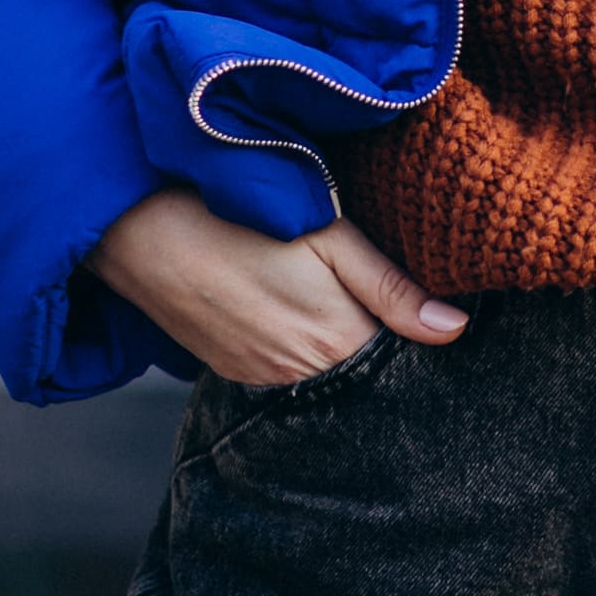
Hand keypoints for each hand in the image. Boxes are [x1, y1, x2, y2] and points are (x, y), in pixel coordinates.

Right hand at [84, 188, 469, 386]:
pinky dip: (299, 350)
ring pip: (321, 373)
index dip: (417, 339)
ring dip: (335, 347)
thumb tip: (456, 329)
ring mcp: (259, 378)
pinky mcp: (230, 371)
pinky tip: (296, 312)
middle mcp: (298, 377)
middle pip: (360, 372)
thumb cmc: (240, 218)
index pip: (399, 363)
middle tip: (384, 303)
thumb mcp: (329, 236)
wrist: (140, 230)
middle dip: (379, 346)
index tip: (432, 316)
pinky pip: (283, 373)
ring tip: (336, 303)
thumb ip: (392, 288)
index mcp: (334, 344)